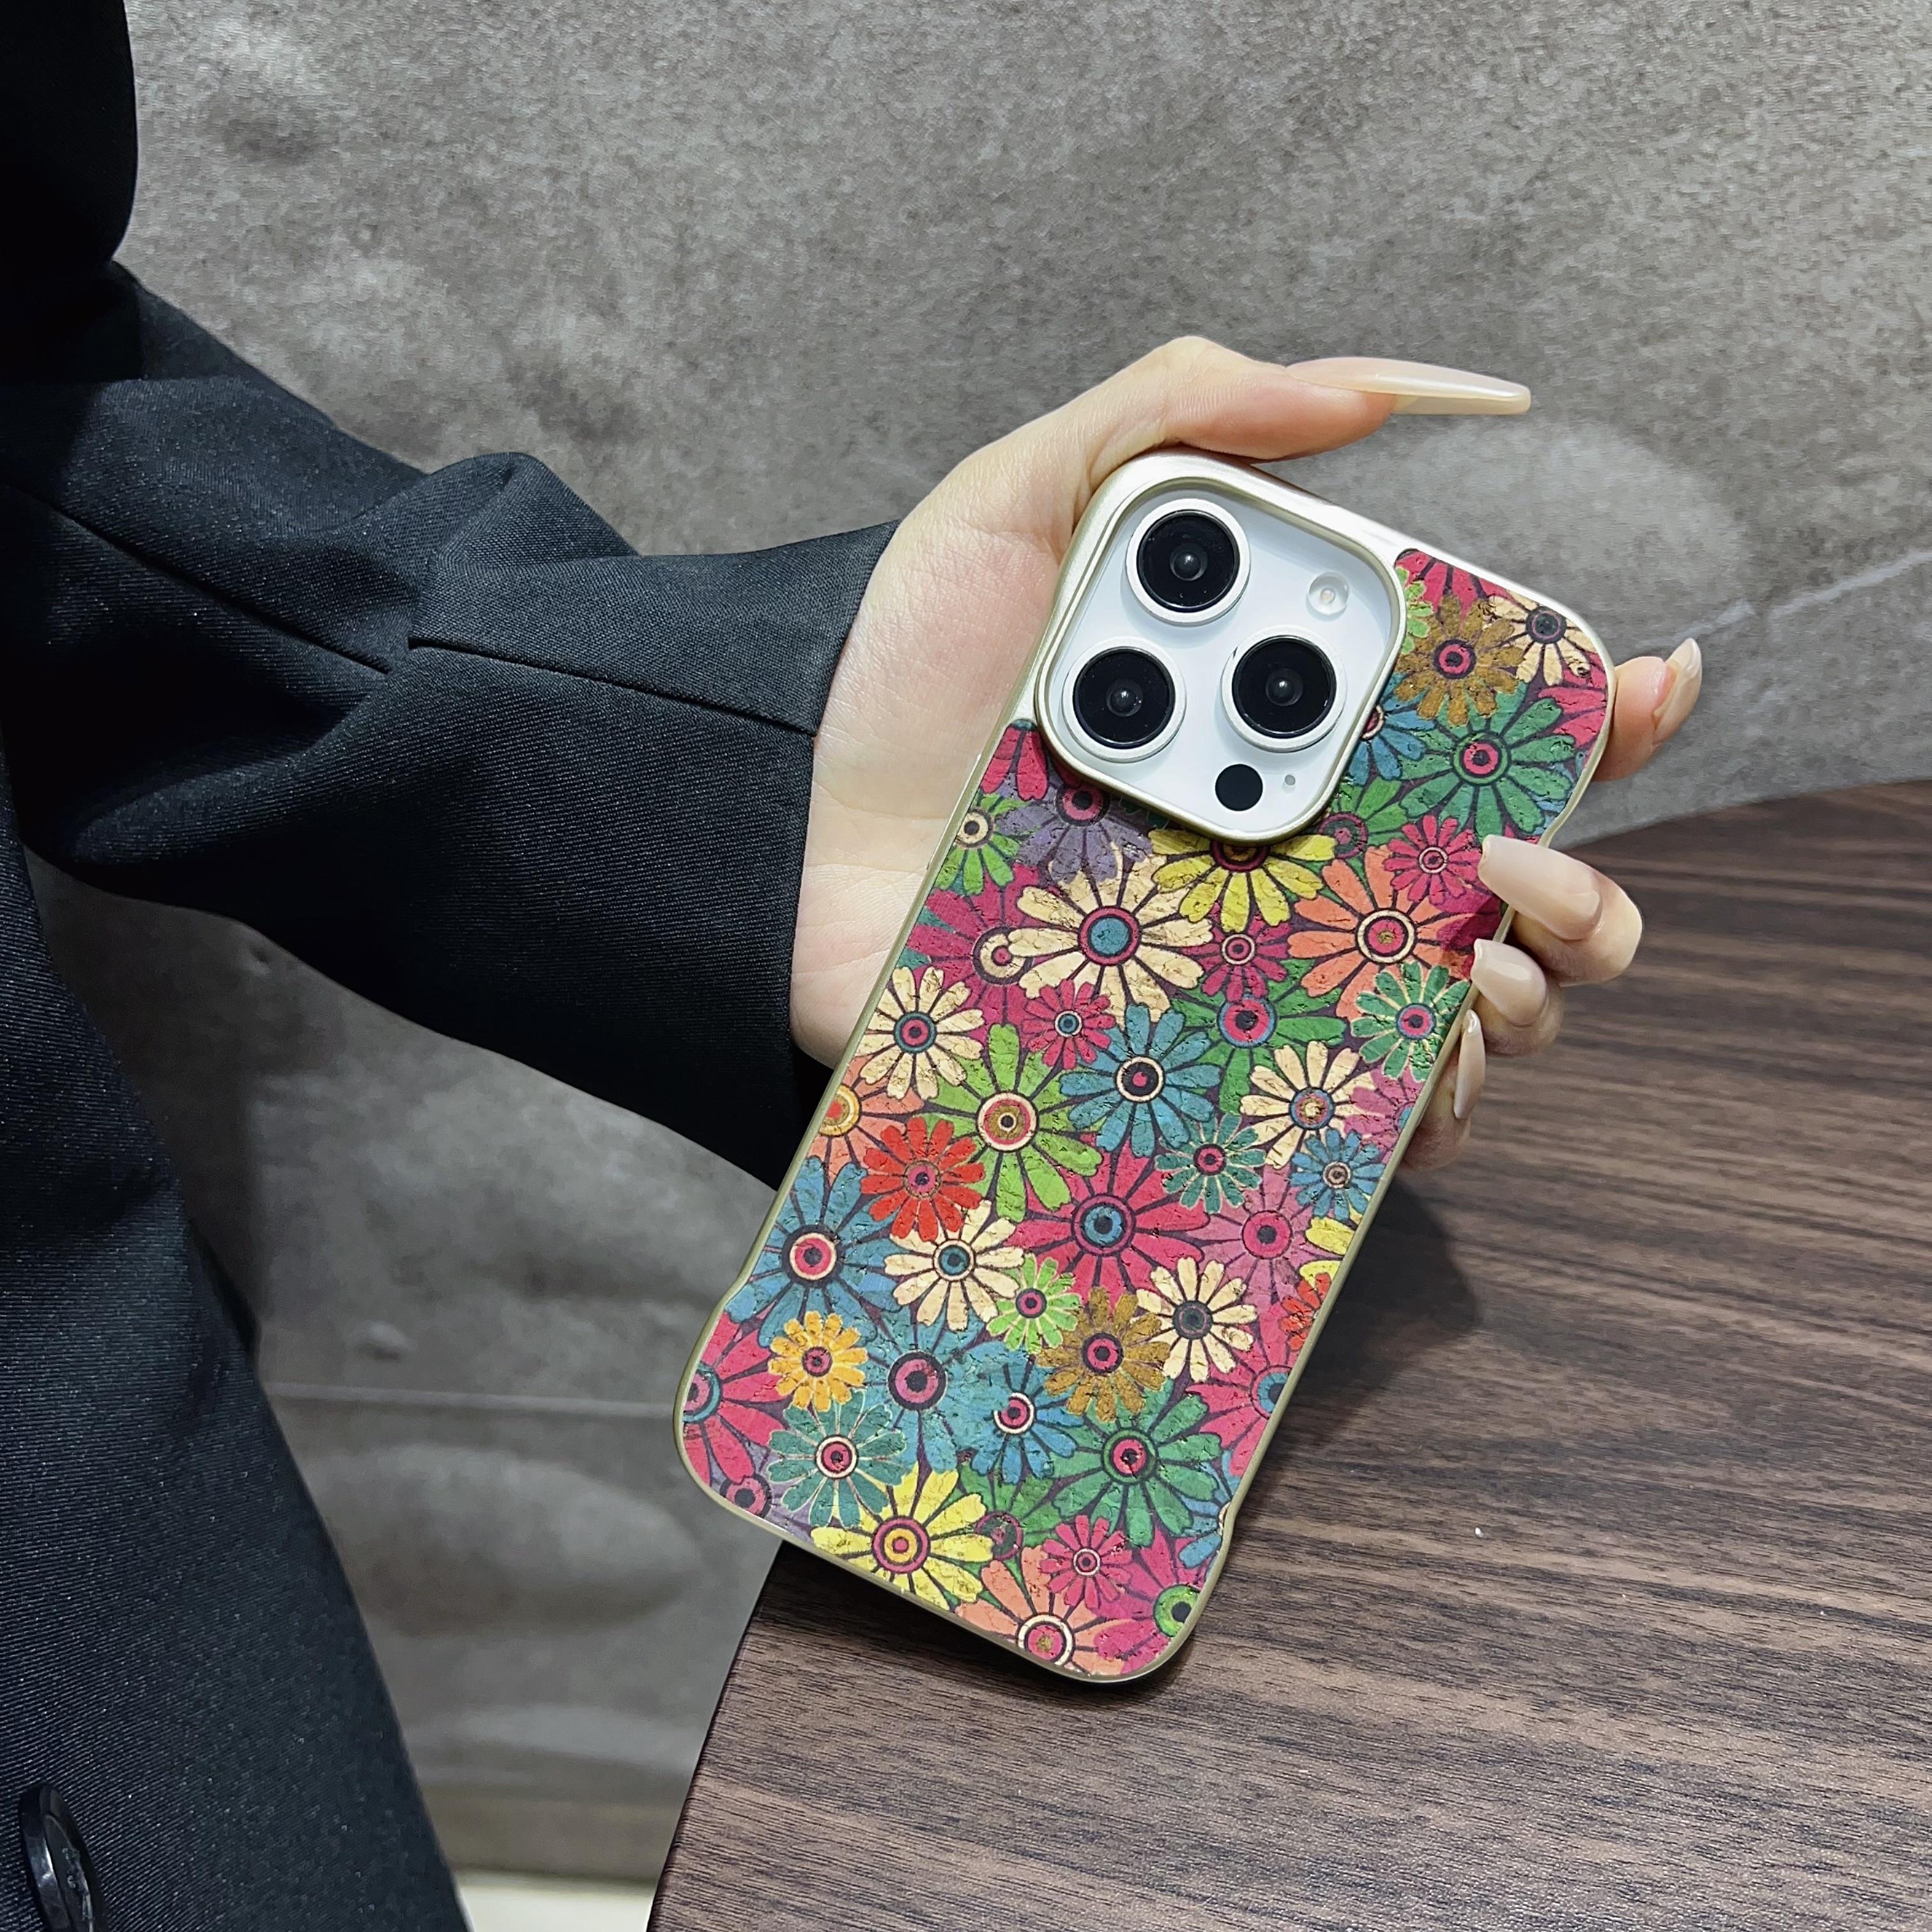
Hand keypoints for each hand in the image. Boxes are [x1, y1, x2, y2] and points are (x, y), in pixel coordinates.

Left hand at [790, 338, 1700, 1168]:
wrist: (767, 832)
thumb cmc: (889, 673)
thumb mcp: (1019, 499)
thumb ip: (1177, 415)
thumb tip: (1379, 391)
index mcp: (1284, 725)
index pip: (1483, 729)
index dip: (1596, 713)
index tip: (1640, 684)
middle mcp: (1293, 856)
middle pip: (1514, 899)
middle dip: (1585, 894)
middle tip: (1521, 860)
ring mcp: (1250, 976)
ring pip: (1463, 1026)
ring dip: (1524, 999)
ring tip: (1468, 948)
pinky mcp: (1191, 1075)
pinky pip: (1349, 1121)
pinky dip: (1418, 1102)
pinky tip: (1413, 1048)